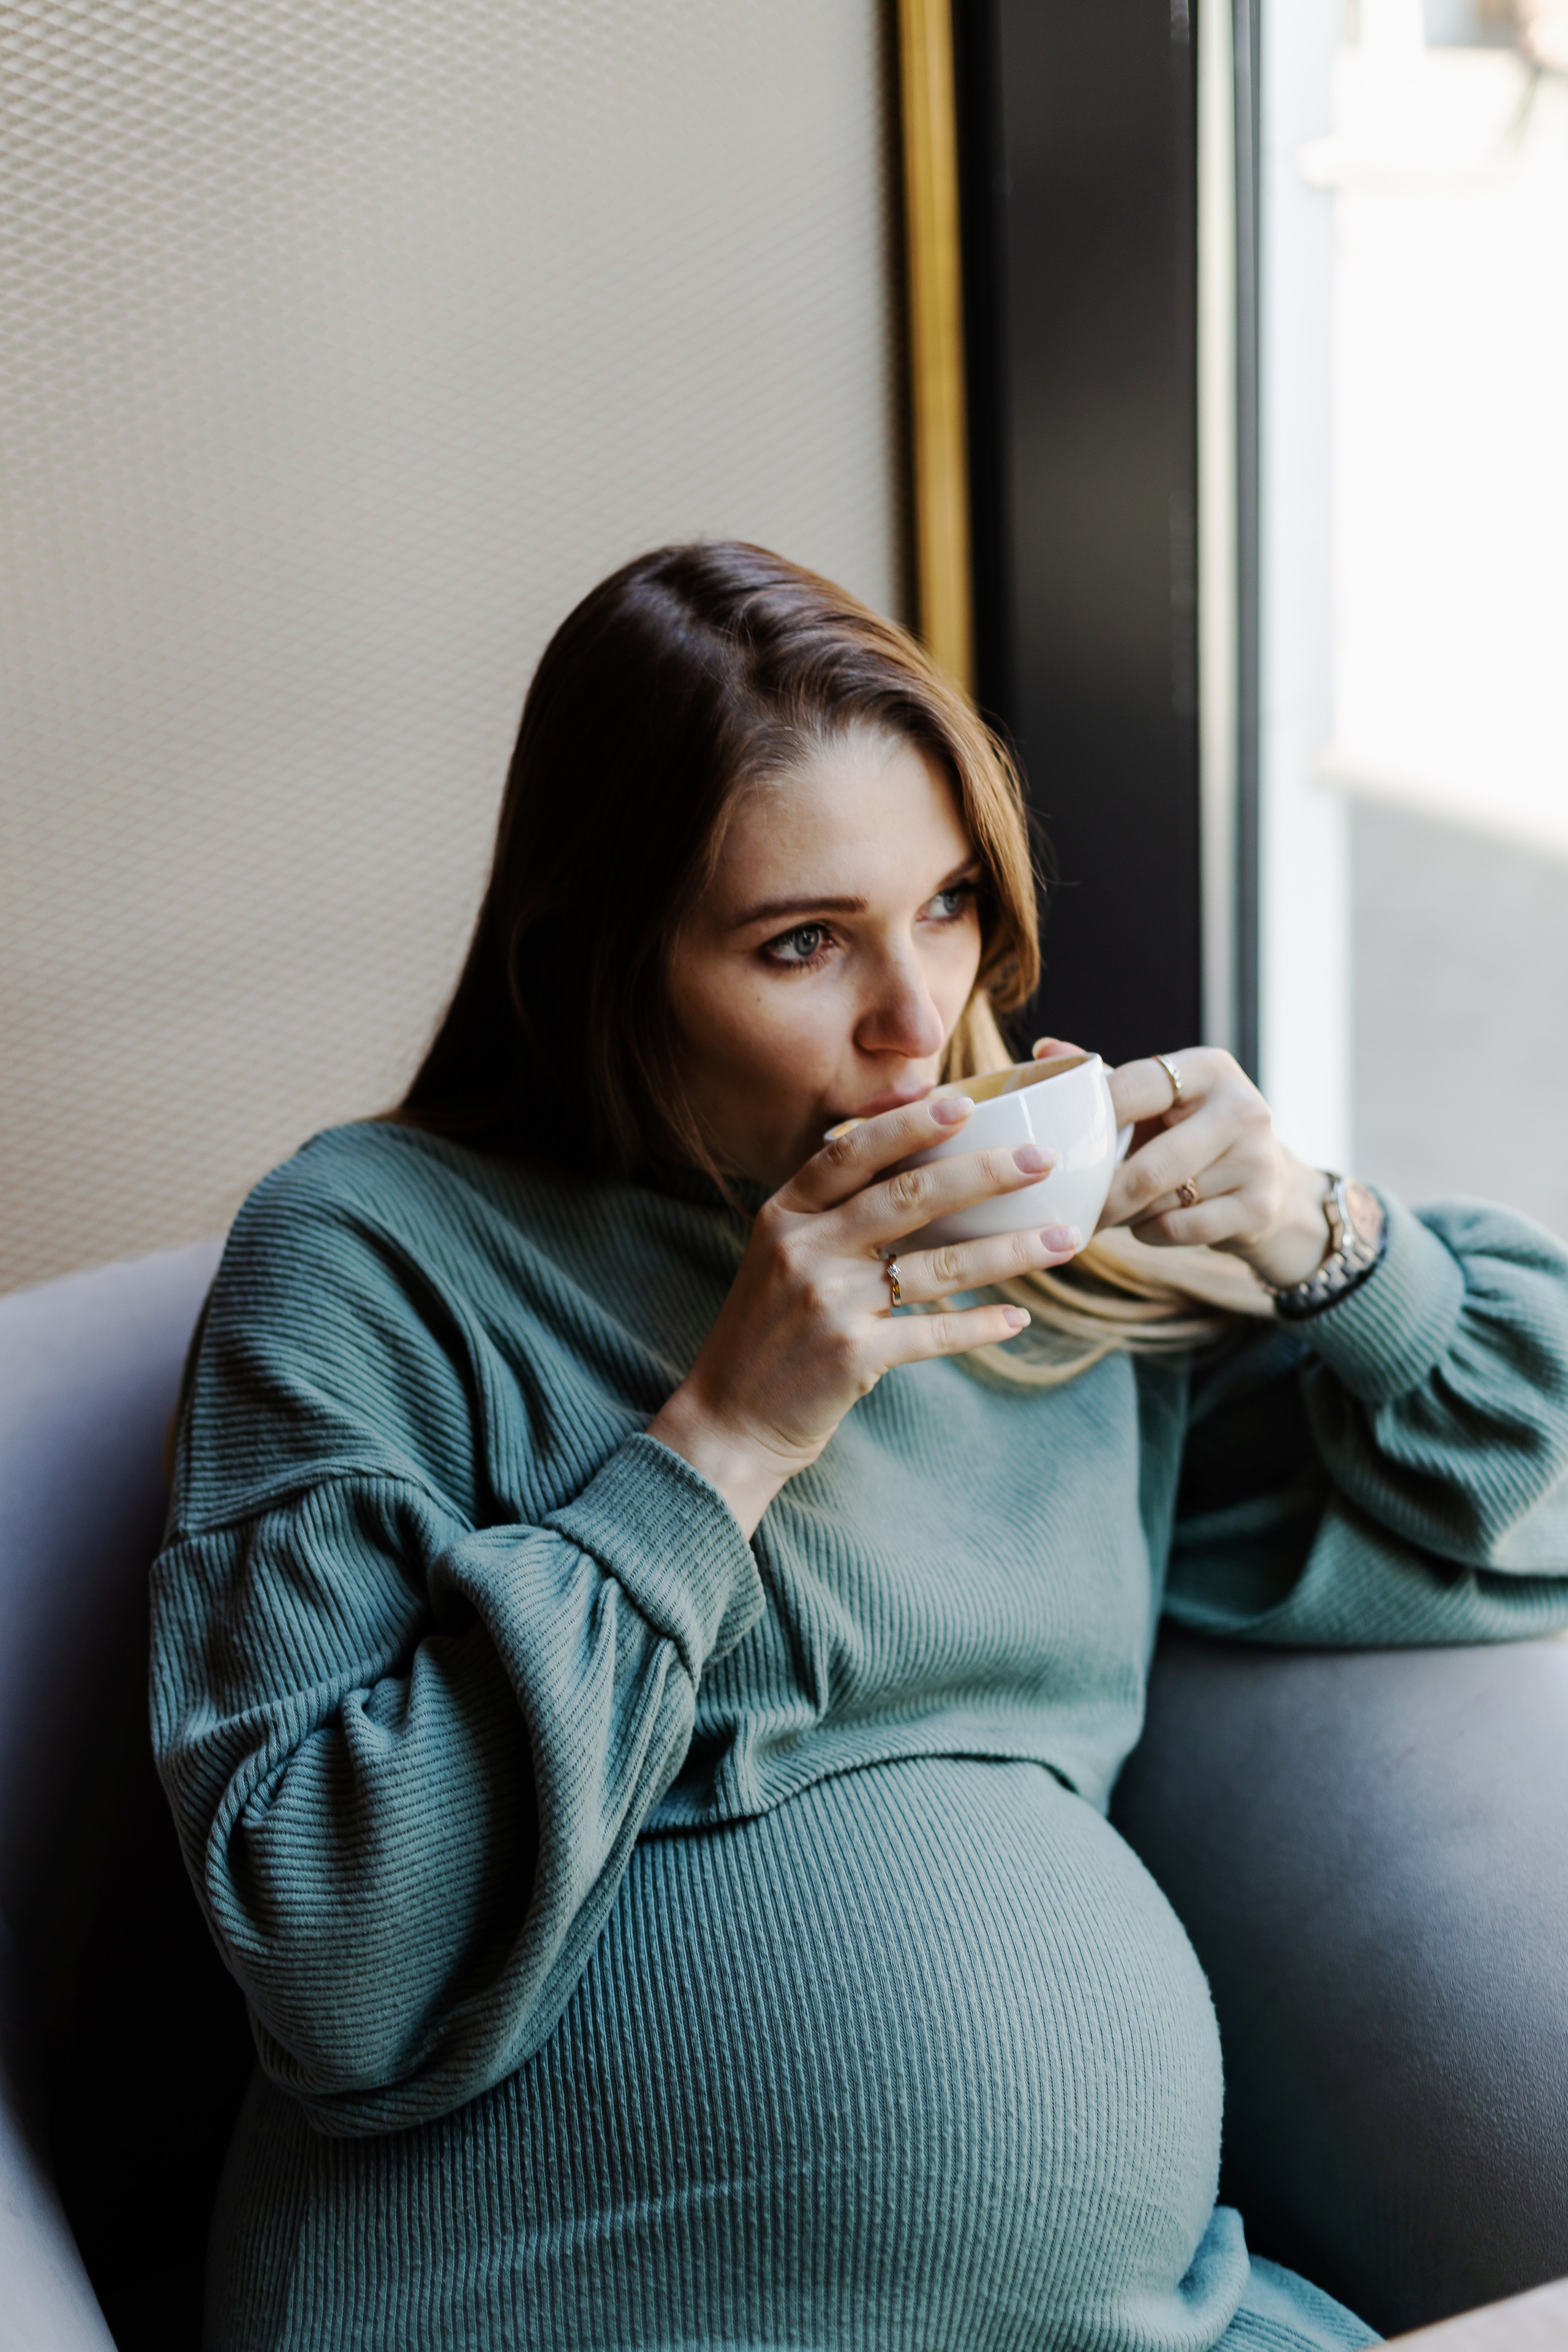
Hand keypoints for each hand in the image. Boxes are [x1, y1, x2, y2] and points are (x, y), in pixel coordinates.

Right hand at [648, 1097, 1082, 1534]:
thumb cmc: (768, 1331)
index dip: (909, 1125)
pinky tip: (1018, 1318)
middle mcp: (804, 1251)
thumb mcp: (781, 1256)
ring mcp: (828, 1303)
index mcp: (785, 1215)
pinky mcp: (853, 1357)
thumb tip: (913, 1167)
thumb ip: (832, 1214)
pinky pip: (934, 1334)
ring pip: (938, 1266)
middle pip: (907, 1197)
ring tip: (1065, 1237)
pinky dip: (980, 1327)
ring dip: (1010, 1250)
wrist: (729, 1420)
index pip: (851, 1153)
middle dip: (984, 1173)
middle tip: (1042, 1159)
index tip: (965, 1103)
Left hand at [1031, 1038, 1331, 1291]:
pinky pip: (1180, 1229)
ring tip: (1108, 1211)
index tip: (1058, 1146)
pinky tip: (1146, 1224)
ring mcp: (1257, 1159)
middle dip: (1103, 1195)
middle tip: (1069, 1207)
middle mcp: (1242, 1107)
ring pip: (1162, 1201)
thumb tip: (1044, 1050)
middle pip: (1150, 1166)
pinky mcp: (1260, 1207)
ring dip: (1124, 1213)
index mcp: (1210, 1068)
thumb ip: (1105, 1079)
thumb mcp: (1156, 1100)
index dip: (1093, 1118)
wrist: (1268, 1182)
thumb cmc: (1190, 1132)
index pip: (1137, 1087)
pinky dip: (1150, 1232)